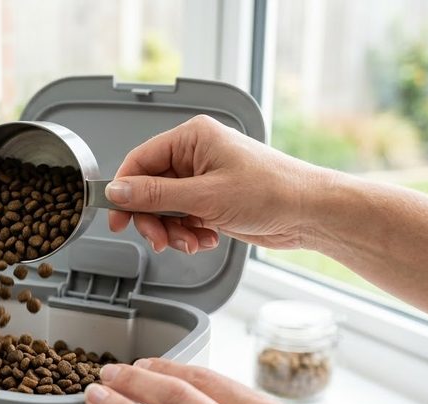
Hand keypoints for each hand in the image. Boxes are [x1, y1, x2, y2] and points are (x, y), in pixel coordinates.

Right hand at [106, 115, 330, 252]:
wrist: (310, 213)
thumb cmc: (272, 191)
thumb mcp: (204, 196)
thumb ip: (155, 195)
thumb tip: (118, 191)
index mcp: (193, 137)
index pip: (140, 160)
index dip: (124, 191)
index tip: (117, 218)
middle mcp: (196, 154)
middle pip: (149, 188)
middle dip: (153, 219)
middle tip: (159, 240)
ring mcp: (204, 178)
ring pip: (165, 208)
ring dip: (172, 231)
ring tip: (191, 241)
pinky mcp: (212, 200)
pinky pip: (183, 218)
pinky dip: (188, 233)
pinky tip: (205, 238)